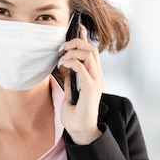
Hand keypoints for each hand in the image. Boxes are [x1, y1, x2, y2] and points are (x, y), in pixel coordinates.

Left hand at [57, 25, 103, 144]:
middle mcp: (98, 77)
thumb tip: (67, 69)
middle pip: (92, 49)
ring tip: (61, 57)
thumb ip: (72, 81)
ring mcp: (96, 81)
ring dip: (72, 51)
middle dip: (76, 42)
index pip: (92, 52)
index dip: (84, 38)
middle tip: (61, 48)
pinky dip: (71, 62)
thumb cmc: (75, 116)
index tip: (77, 28)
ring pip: (89, 54)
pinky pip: (82, 67)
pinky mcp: (91, 88)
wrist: (80, 131)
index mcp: (94, 77)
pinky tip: (62, 65)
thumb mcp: (71, 93)